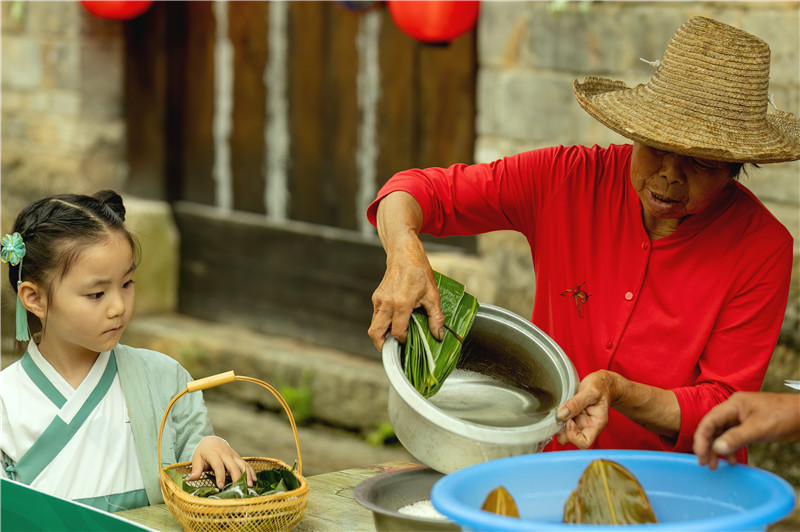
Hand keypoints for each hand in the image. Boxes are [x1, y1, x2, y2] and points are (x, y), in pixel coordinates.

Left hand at [189, 436, 255, 488]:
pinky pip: (246, 464)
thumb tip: (191, 478)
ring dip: (246, 474)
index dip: (220, 476)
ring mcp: (233, 455)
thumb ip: (196, 469)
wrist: (212, 441)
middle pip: (233, 466)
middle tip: (239, 488)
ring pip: (242, 464)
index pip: (218, 466)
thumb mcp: (197, 458)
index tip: (221, 487)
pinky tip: (254, 479)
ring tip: (249, 485)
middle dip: (236, 476)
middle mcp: (225, 454)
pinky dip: (251, 471)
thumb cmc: (203, 452)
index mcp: (214, 455)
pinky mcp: (238, 457)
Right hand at [368, 192, 445, 349]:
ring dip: (382, 334)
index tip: (410, 341)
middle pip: (375, 333)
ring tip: (396, 337)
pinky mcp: (376, 297)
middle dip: (383, 346)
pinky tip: (395, 322)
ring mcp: (378, 300)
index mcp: (401, 303)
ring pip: (374, 326)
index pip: (397, 332)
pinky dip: (382, 324)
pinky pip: (376, 316)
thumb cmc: (419, 271)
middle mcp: (386, 303)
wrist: (404, 253)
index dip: (404, 340)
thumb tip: (438, 335)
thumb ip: (436, 317)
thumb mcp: (433, 294)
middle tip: (395, 350)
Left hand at [555, 370, 617, 448]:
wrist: (603, 383)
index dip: (573, 435)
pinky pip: (563, 422)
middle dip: (563, 429)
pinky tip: (561, 407)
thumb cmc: (601, 387)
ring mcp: (579, 422)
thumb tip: (561, 414)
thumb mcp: (590, 391)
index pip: (584, 442)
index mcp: (596, 424)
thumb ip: (576, 403)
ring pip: (564, 432)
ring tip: (561, 409)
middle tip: (562, 414)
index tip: (569, 421)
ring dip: (559, 423)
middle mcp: (587, 426)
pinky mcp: (573, 416)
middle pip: (571, 440)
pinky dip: (559, 417)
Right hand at [693, 392, 799, 469]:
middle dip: (707, 446)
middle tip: (705, 463)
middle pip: (713, 428)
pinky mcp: (750, 426)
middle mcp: (734, 410)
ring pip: (722, 434)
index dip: (701, 438)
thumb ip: (736, 438)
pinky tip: (733, 461)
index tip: (700, 455)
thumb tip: (716, 449)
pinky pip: (733, 438)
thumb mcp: (759, 428)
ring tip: (716, 465)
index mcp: (733, 405)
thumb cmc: (784, 415)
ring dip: (718, 449)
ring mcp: (742, 418)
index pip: (709, 420)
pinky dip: (731, 449)